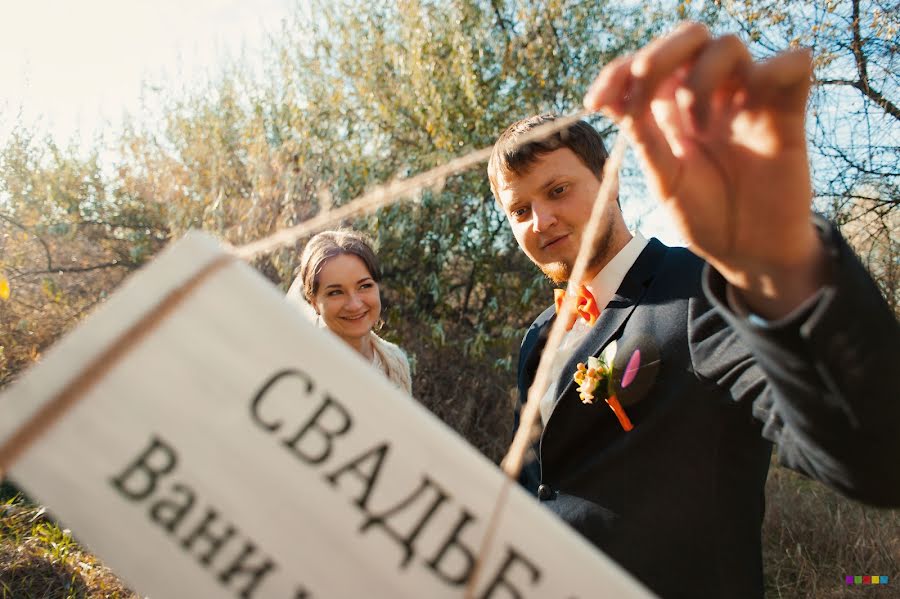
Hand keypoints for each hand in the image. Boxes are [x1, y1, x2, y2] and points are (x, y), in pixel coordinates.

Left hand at [584, 22, 825, 317]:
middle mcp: (710, 96)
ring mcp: (747, 100)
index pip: (646, 66)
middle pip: (689, 37)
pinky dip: (773, 69)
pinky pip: (792, 63)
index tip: (596, 102)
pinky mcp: (787, 111)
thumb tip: (613, 100)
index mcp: (674, 110)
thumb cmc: (707, 217)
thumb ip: (645, 139)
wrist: (750, 255)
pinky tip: (753, 103)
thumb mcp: (666, 181)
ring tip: (698, 128)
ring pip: (728, 45)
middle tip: (642, 80)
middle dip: (659, 53)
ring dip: (701, 79)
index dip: (618, 71)